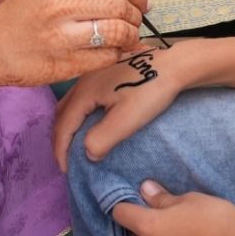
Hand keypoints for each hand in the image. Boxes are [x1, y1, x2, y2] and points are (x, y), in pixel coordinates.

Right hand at [0, 0, 149, 85]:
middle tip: (138, 17)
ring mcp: (64, 37)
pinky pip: (107, 57)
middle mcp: (62, 6)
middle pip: (121, 6)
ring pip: (118, 32)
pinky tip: (114, 50)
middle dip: (137, 13)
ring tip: (129, 35)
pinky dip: (118, 53)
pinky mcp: (66, 63)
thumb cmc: (22, 13)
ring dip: (131, 34)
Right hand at [53, 38, 201, 170]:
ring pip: (71, 103)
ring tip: (74, 143)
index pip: (63, 125)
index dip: (61, 150)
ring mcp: (94, 74)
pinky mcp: (105, 73)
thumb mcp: (125, 120)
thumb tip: (87, 154)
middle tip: (65, 159)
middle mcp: (84, 80)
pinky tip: (90, 122)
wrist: (174, 64)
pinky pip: (82, 97)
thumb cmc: (150, 91)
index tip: (64, 171)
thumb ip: (101, 140)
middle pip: (62, 113)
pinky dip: (79, 114)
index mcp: (84, 91)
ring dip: (68, 125)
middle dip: (60, 138)